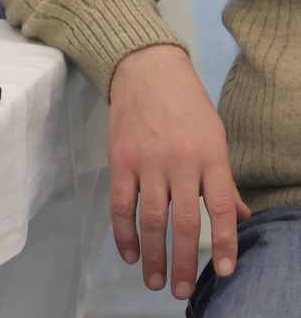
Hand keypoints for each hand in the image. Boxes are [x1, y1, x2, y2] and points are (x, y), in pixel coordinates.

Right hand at [108, 43, 249, 299]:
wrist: (145, 69)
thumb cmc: (186, 105)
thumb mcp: (216, 137)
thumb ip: (224, 180)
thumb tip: (240, 217)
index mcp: (211, 156)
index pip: (222, 208)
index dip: (225, 243)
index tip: (224, 272)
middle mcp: (181, 161)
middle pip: (184, 221)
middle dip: (185, 261)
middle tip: (183, 290)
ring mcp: (148, 160)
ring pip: (150, 218)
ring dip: (153, 254)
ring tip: (154, 280)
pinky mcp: (120, 159)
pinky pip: (120, 203)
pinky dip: (123, 232)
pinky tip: (129, 252)